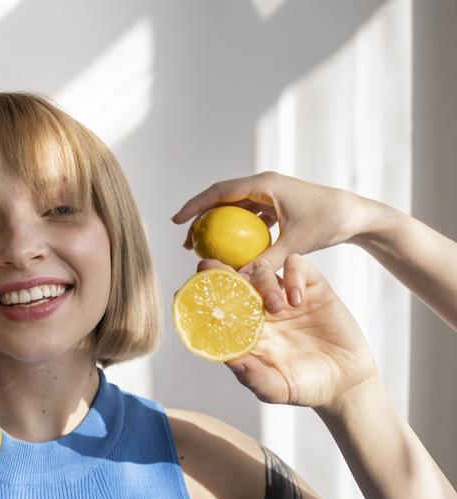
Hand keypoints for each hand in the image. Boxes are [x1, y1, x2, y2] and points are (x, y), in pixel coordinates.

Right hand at [172, 172, 370, 279]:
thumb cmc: (329, 223)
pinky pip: (248, 217)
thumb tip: (238, 279)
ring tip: (202, 247)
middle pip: (221, 199)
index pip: (220, 192)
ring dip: (217, 225)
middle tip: (187, 243)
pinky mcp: (277, 205)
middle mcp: (264, 185)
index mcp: (264, 184)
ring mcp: (270, 194)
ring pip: (233, 209)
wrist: (357, 216)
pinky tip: (230, 251)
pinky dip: (235, 231)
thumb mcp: (295, 244)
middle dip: (200, 218)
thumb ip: (265, 261)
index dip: (194, 205)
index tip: (177, 220)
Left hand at [199, 255, 377, 408]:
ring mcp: (286, 296)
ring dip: (263, 282)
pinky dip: (293, 274)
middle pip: (237, 279)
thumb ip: (252, 376)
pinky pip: (297, 265)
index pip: (220, 304)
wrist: (346, 384)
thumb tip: (229, 360)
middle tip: (211, 269)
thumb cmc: (304, 387)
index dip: (205, 294)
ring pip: (264, 269)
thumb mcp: (275, 388)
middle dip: (222, 272)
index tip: (186, 290)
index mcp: (246, 328)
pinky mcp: (312, 288)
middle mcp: (262, 308)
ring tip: (277, 307)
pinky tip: (297, 298)